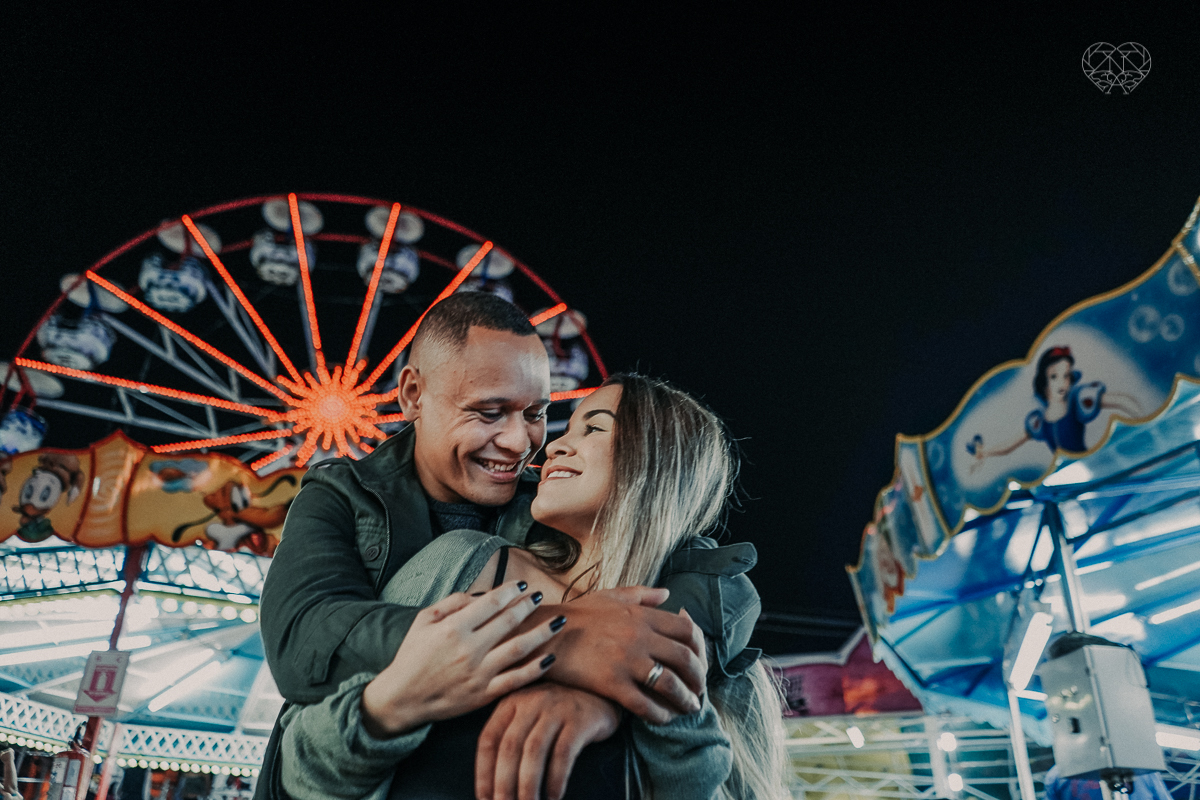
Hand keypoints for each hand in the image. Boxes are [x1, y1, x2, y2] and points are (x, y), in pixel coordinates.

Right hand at [360, 581, 562, 736]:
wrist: (402, 698)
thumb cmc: (412, 656)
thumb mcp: (423, 621)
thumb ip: (451, 603)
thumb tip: (480, 594)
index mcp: (453, 628)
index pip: (490, 603)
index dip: (510, 591)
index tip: (522, 585)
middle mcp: (469, 649)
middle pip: (508, 621)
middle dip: (528, 606)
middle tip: (540, 597)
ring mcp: (479, 673)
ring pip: (519, 648)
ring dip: (541, 633)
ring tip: (558, 621)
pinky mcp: (484, 694)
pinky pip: (516, 679)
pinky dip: (536, 668)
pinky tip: (551, 657)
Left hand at [475, 684, 620, 799]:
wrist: (600, 697)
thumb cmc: (558, 716)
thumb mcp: (530, 718)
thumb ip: (511, 739)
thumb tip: (493, 786)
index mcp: (512, 702)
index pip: (488, 739)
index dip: (483, 772)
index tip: (484, 799)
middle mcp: (531, 701)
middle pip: (509, 746)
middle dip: (503, 783)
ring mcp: (556, 708)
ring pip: (534, 751)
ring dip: (528, 784)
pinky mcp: (579, 719)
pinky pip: (563, 753)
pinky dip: (556, 778)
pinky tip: (554, 797)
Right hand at [536, 586, 706, 722]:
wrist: (544, 634)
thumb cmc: (576, 615)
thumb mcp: (610, 596)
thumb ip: (642, 594)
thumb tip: (668, 593)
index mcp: (642, 615)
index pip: (688, 631)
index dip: (701, 649)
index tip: (700, 663)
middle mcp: (639, 636)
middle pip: (686, 659)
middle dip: (699, 678)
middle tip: (700, 690)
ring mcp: (626, 660)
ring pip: (671, 684)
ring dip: (686, 700)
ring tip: (689, 708)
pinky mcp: (611, 683)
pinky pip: (645, 704)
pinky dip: (660, 715)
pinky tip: (663, 719)